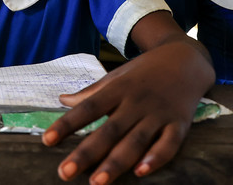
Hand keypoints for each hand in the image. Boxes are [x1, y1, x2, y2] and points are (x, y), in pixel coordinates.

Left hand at [42, 42, 213, 183]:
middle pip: (108, 130)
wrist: (185, 59)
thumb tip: (62, 100)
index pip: (88, 107)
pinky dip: (156, 158)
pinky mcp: (179, 123)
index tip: (47, 141)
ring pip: (135, 141)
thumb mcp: (116, 76)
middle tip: (64, 172)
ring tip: (97, 182)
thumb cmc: (144, 72)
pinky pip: (169, 143)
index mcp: (117, 89)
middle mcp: (136, 101)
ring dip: (115, 163)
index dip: (67, 124)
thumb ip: (91, 92)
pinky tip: (140, 172)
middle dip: (86, 153)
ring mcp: (158, 113)